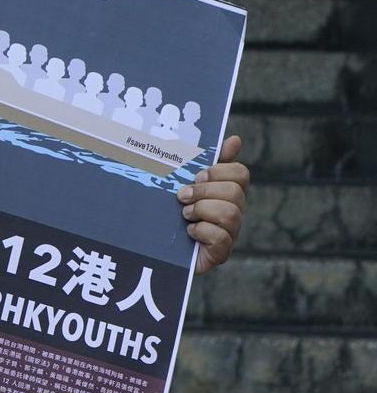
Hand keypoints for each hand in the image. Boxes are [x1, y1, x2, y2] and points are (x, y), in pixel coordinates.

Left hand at [177, 135, 248, 274]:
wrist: (152, 245)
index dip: (219, 171)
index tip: (197, 175)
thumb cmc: (168, 208)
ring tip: (184, 214)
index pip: (240, 173)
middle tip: (181, 196)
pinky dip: (201, 231)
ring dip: (201, 210)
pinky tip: (189, 232)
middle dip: (204, 191)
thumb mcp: (181, 180)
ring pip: (230, 213)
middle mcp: (233, 211)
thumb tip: (235, 140)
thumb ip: (204, 160)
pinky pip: (221, 238)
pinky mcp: (220, 253)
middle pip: (234, 192)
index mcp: (226, 191)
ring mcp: (229, 233)